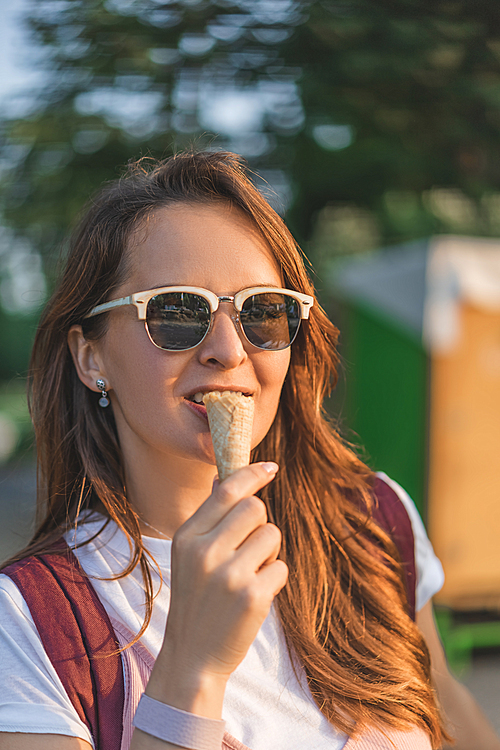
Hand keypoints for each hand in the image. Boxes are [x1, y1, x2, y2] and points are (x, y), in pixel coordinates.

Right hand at [159, 462, 287, 689]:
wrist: (192, 658)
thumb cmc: (195, 601)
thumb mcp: (188, 556)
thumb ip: (208, 519)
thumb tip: (225, 478)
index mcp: (187, 538)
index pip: (226, 491)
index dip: (251, 474)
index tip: (269, 467)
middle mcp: (206, 552)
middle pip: (255, 508)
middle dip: (260, 523)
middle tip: (249, 548)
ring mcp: (229, 575)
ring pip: (272, 535)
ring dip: (269, 552)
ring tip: (249, 574)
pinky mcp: (253, 597)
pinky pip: (281, 566)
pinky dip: (274, 578)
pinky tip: (254, 595)